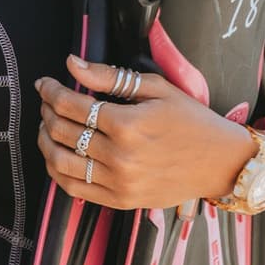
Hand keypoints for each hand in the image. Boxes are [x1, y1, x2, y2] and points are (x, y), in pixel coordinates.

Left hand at [35, 56, 252, 210]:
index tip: (45, 83)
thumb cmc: (192, 121)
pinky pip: (74, 189)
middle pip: (61, 131)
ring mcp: (118, 182)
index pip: (71, 104)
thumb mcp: (156, 88)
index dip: (51, 90)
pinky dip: (57, 171)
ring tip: (47, 126)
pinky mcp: (120, 200)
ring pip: (60, 163)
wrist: (220, 162)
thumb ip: (110, 77)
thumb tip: (73, 64)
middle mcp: (119, 156)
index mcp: (127, 124)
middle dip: (46, 111)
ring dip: (45, 141)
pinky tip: (58, 155)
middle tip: (46, 100)